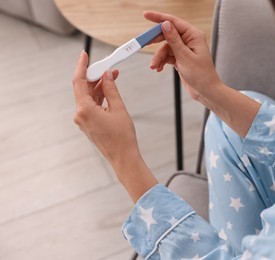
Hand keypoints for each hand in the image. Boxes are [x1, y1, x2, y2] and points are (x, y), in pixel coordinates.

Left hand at [72, 51, 157, 201]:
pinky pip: (91, 105)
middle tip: (106, 65)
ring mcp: (83, 120)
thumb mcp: (118, 108)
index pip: (79, 82)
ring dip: (99, 86)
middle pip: (83, 88)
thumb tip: (107, 75)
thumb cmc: (122, 136)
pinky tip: (109, 89)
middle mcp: (80, 115)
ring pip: (88, 97)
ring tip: (112, 76)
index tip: (84, 55)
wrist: (123, 157)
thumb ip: (111, 89)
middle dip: (94, 76)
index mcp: (84, 110)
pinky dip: (99, 96)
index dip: (82, 66)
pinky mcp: (89, 124)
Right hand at [144, 11, 221, 100]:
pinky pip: (167, 56)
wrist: (206, 91)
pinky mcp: (181, 58)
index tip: (146, 15)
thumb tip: (165, 24)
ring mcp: (184, 49)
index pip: (174, 22)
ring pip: (165, 48)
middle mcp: (189, 40)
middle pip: (167, 34)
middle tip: (144, 44)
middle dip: (155, 42)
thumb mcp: (185, 57)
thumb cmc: (201, 75)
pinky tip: (159, 68)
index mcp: (193, 35)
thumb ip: (174, 40)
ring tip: (154, 66)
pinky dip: (161, 61)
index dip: (159, 18)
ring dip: (158, 57)